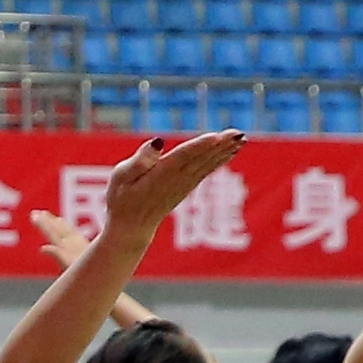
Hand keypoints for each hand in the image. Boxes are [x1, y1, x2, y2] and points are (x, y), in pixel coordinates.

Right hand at [96, 129, 241, 233]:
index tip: (217, 136)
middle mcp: (176, 180)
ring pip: (207, 165)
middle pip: (201, 160)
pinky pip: (206, 170)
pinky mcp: (186, 187)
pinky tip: (231, 151)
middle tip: (238, 134)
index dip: (200, 147)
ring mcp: (184, 185)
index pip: (183, 158)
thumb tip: (157, 142)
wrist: (130, 228)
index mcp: (160, 175)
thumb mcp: (121, 177)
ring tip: (241, 139)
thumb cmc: (121, 199)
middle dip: (220, 146)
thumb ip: (140, 160)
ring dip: (225, 152)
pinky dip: (220, 159)